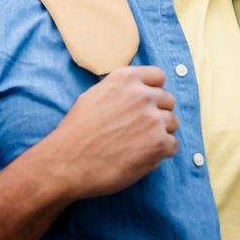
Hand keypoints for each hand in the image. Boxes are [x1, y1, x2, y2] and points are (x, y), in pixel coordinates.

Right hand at [39, 66, 178, 200]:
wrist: (66, 163)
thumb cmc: (76, 132)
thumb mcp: (94, 96)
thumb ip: (119, 90)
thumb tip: (135, 92)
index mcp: (125, 79)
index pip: (158, 76)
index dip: (154, 91)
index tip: (147, 103)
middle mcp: (142, 94)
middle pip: (168, 100)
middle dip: (158, 113)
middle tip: (141, 129)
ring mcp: (153, 118)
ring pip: (173, 123)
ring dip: (161, 133)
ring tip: (139, 145)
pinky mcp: (158, 143)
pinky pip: (173, 145)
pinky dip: (161, 153)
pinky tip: (142, 157)